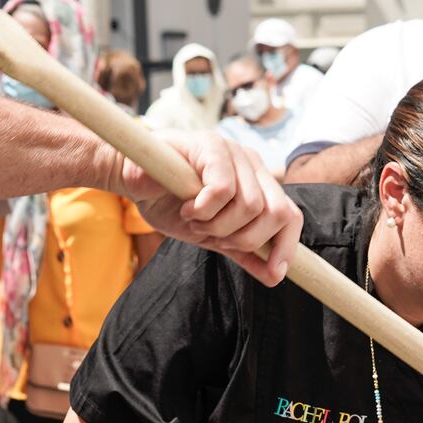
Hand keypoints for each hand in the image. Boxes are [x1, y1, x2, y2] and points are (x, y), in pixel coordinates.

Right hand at [118, 132, 302, 288]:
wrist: (130, 180)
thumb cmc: (169, 203)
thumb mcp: (211, 235)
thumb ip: (243, 251)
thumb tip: (274, 276)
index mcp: (258, 184)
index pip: (291, 216)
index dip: (287, 247)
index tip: (274, 273)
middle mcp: (253, 165)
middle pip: (277, 214)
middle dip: (244, 239)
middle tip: (211, 235)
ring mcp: (235, 153)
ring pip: (250, 205)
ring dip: (217, 224)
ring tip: (195, 218)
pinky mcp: (212, 146)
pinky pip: (223, 190)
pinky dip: (203, 209)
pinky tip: (188, 206)